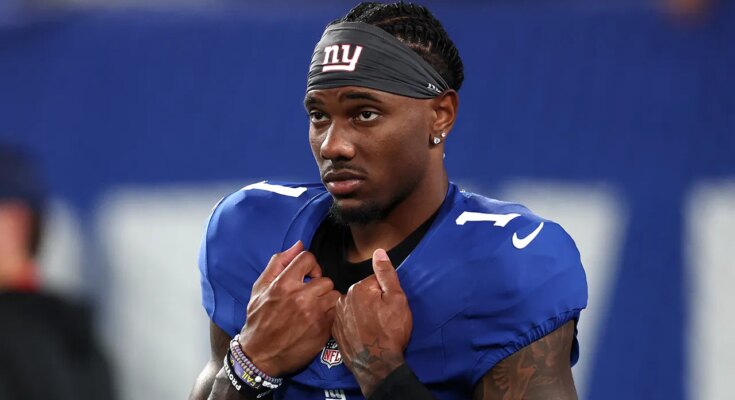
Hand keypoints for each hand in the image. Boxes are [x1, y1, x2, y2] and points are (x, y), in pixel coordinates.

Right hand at [238, 241, 340, 376]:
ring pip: (334, 296)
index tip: (307, 275)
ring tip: (316, 308)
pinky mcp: (322, 330)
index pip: (308, 258)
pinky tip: (318, 319)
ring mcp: (313, 315)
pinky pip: (336, 313)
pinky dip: (330, 315)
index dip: (310, 265)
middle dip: (319, 286)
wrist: (260, 355)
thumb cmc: (258, 319)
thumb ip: (278, 263)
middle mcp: (300, 298)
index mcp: (283, 284)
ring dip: (327, 300)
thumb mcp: (260, 288)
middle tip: (310, 295)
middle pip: (326, 279)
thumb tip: (299, 245)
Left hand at [332, 249, 412, 396]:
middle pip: (362, 293)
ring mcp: (337, 316)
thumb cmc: (391, 332)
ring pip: (353, 307)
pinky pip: (346, 321)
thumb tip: (379, 252)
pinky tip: (363, 334)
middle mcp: (343, 299)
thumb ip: (386, 274)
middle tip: (382, 319)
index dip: (384, 294)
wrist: (378, 365)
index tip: (389, 308)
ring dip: (361, 313)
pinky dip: (353, 325)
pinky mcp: (335, 332)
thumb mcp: (397, 299)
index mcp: (358, 288)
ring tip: (373, 328)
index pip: (373, 282)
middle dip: (372, 302)